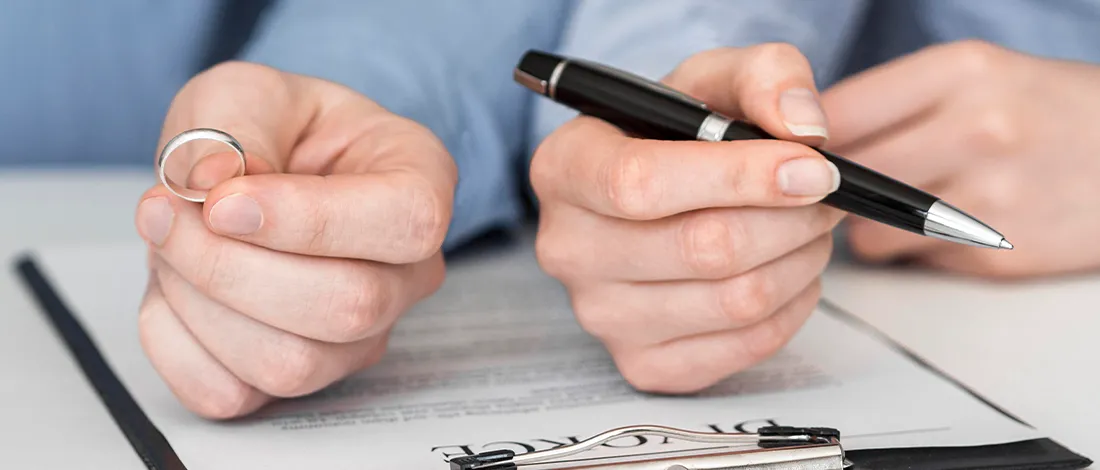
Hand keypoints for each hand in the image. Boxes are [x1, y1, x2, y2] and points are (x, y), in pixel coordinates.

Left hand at [134, 62, 454, 417]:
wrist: (250, 175)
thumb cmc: (274, 131)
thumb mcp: (248, 94)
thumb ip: (232, 127)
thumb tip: (208, 186)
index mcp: (421, 184)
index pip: (404, 223)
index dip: (308, 221)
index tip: (224, 201)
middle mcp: (407, 273)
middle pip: (347, 306)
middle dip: (229, 265)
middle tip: (163, 210)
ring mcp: (360, 337)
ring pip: (291, 364)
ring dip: (197, 302)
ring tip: (169, 241)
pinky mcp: (301, 381)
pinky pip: (234, 395)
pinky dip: (177, 344)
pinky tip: (174, 289)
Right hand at [531, 45, 844, 392]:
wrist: (652, 192)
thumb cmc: (676, 135)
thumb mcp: (713, 79)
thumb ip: (764, 76)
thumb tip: (804, 128)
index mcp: (565, 167)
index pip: (641, 183)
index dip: (740, 178)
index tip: (811, 168)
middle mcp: (567, 248)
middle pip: (704, 248)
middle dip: (791, 219)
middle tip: (826, 193)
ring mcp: (599, 315)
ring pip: (736, 301)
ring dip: (800, 260)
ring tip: (810, 227)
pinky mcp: (641, 363)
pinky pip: (744, 346)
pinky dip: (791, 307)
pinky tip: (789, 270)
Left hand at [822, 40, 1099, 277]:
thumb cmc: (1051, 114)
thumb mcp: (980, 77)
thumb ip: (896, 102)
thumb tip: (807, 142)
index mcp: (962, 72)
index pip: (835, 114)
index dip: (802, 139)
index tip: (794, 152)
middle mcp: (976, 129)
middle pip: (843, 176)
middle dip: (828, 187)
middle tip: (837, 186)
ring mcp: (988, 198)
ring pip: (864, 231)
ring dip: (866, 226)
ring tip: (897, 207)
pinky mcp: (996, 255)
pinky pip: (911, 261)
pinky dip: (913, 252)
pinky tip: (944, 228)